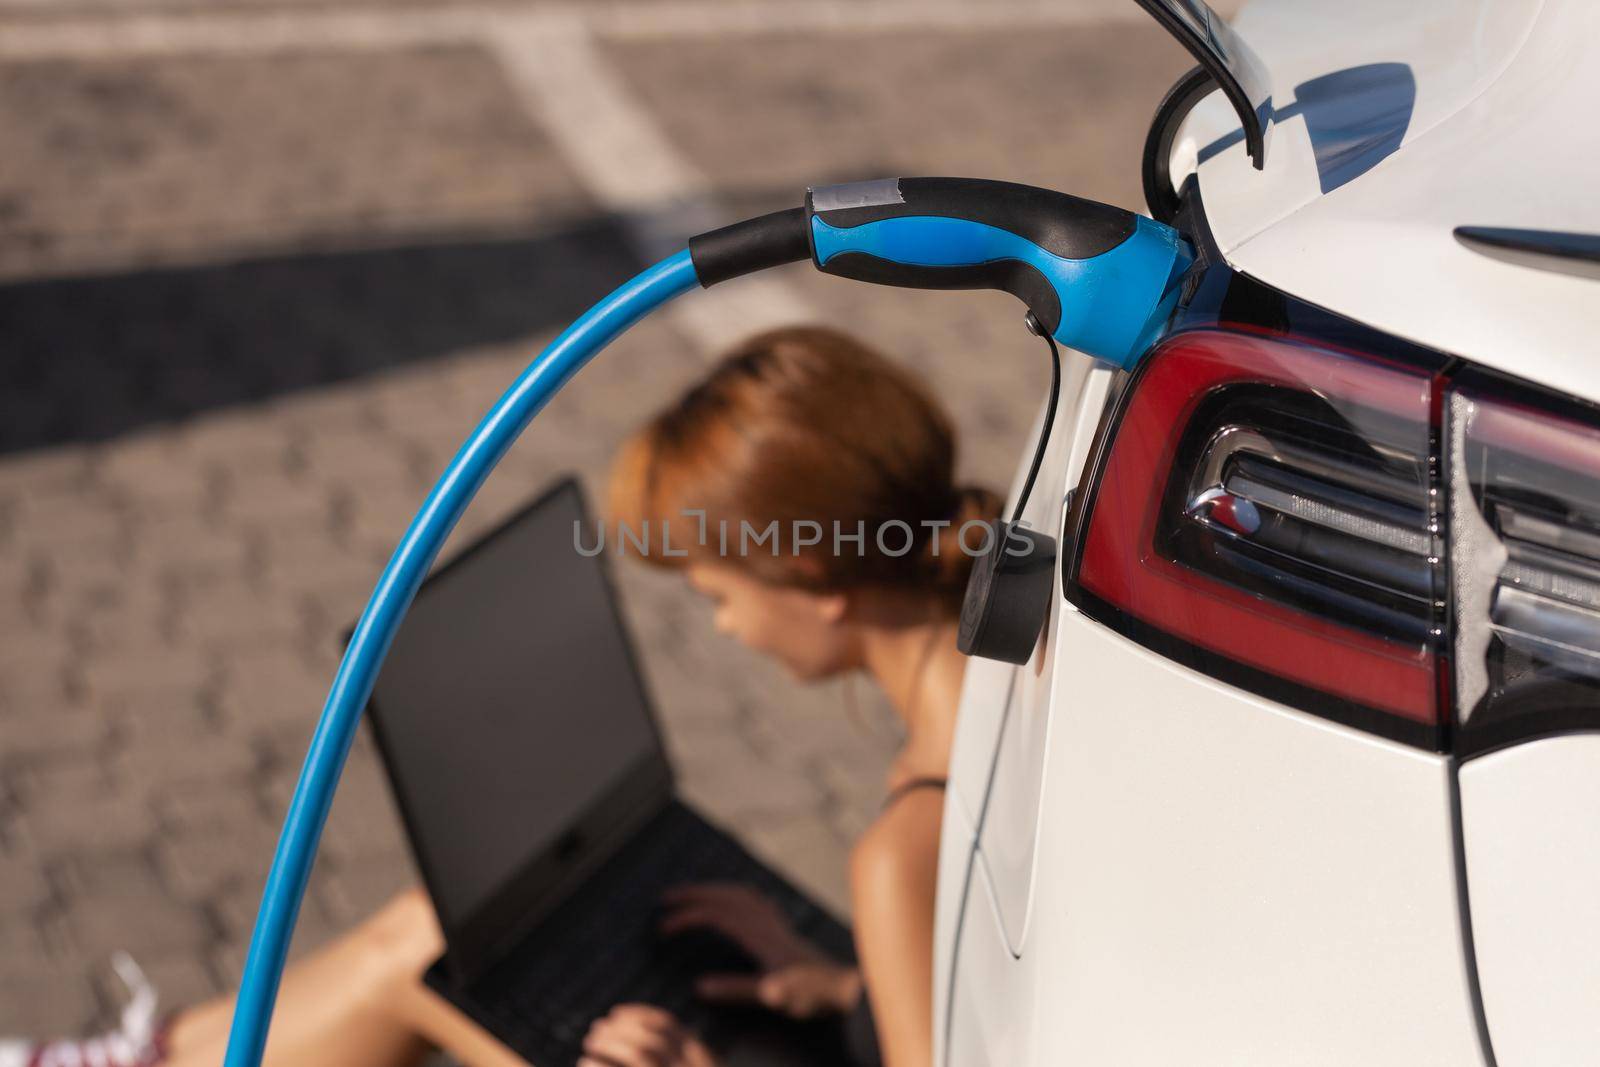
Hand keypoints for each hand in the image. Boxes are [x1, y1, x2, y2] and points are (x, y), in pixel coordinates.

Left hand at [579, 1004, 715, 1066]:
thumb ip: (679, 1055)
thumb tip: (634, 1031)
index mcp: (702, 1058)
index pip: (667, 1024)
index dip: (637, 1015)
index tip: (615, 1013)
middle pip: (650, 1037)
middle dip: (618, 1031)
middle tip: (595, 1030)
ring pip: (640, 1054)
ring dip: (609, 1045)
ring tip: (589, 1045)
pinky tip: (584, 1063)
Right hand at [659, 883, 861, 1018]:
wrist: (844, 988)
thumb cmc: (811, 995)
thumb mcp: (772, 995)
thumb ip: (736, 989)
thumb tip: (698, 986)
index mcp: (759, 936)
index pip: (715, 915)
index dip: (687, 917)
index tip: (663, 928)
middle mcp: (766, 922)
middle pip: (725, 896)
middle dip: (694, 893)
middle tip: (666, 897)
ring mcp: (776, 923)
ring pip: (739, 894)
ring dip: (713, 890)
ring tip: (692, 894)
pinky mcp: (783, 929)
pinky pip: (755, 900)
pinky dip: (736, 894)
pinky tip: (734, 900)